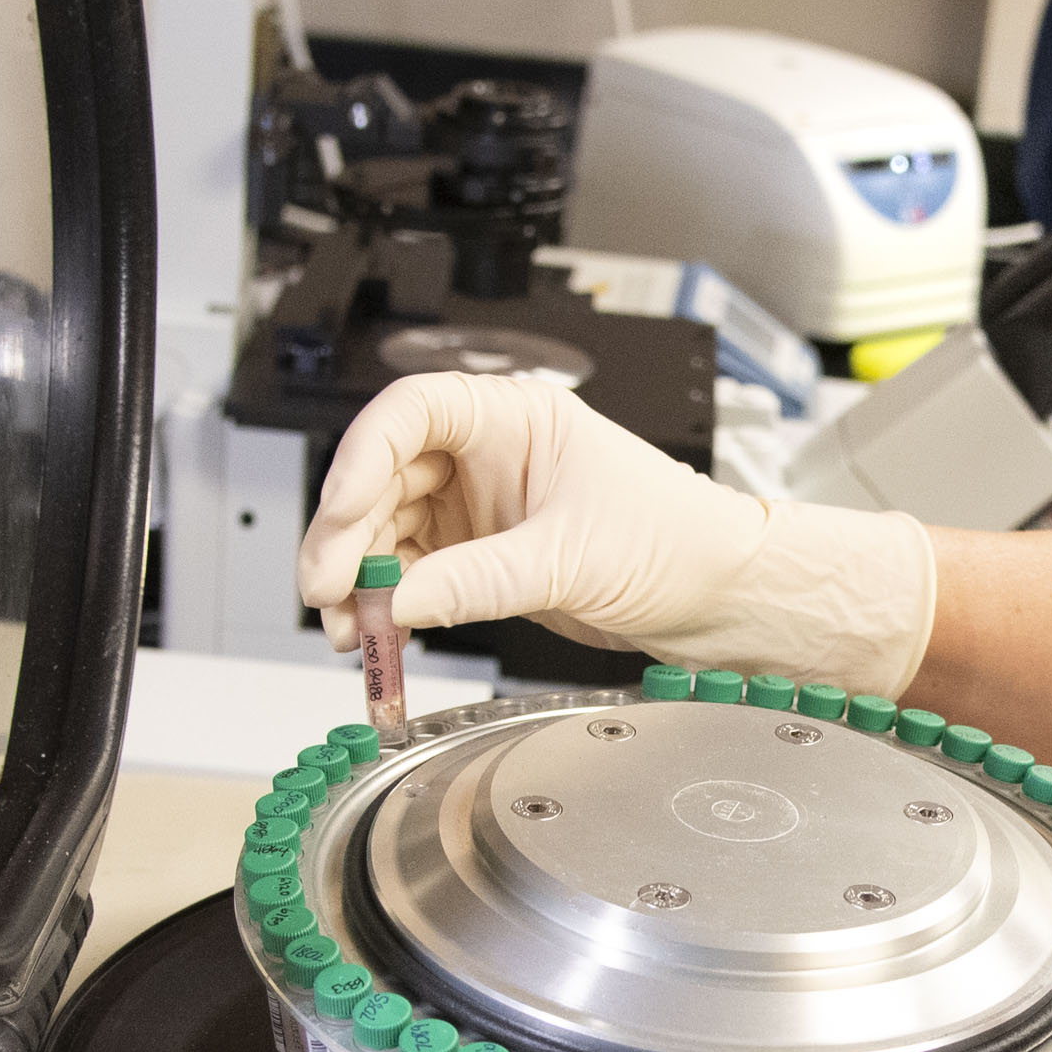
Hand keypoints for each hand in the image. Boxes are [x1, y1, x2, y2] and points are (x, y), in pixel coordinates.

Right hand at [295, 373, 938, 696]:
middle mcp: (488, 454)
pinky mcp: (482, 558)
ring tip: (349, 632)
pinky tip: (378, 639)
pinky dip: (389, 608)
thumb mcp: (568, 557)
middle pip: (382, 478)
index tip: (343, 513)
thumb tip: (397, 601)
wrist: (723, 594)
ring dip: (359, 582)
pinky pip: (414, 576)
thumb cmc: (678, 538)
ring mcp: (480, 507)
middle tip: (328, 593)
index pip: (409, 411)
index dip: (362, 457)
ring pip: (388, 533)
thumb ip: (477, 579)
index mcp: (514, 418)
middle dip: (347, 538)